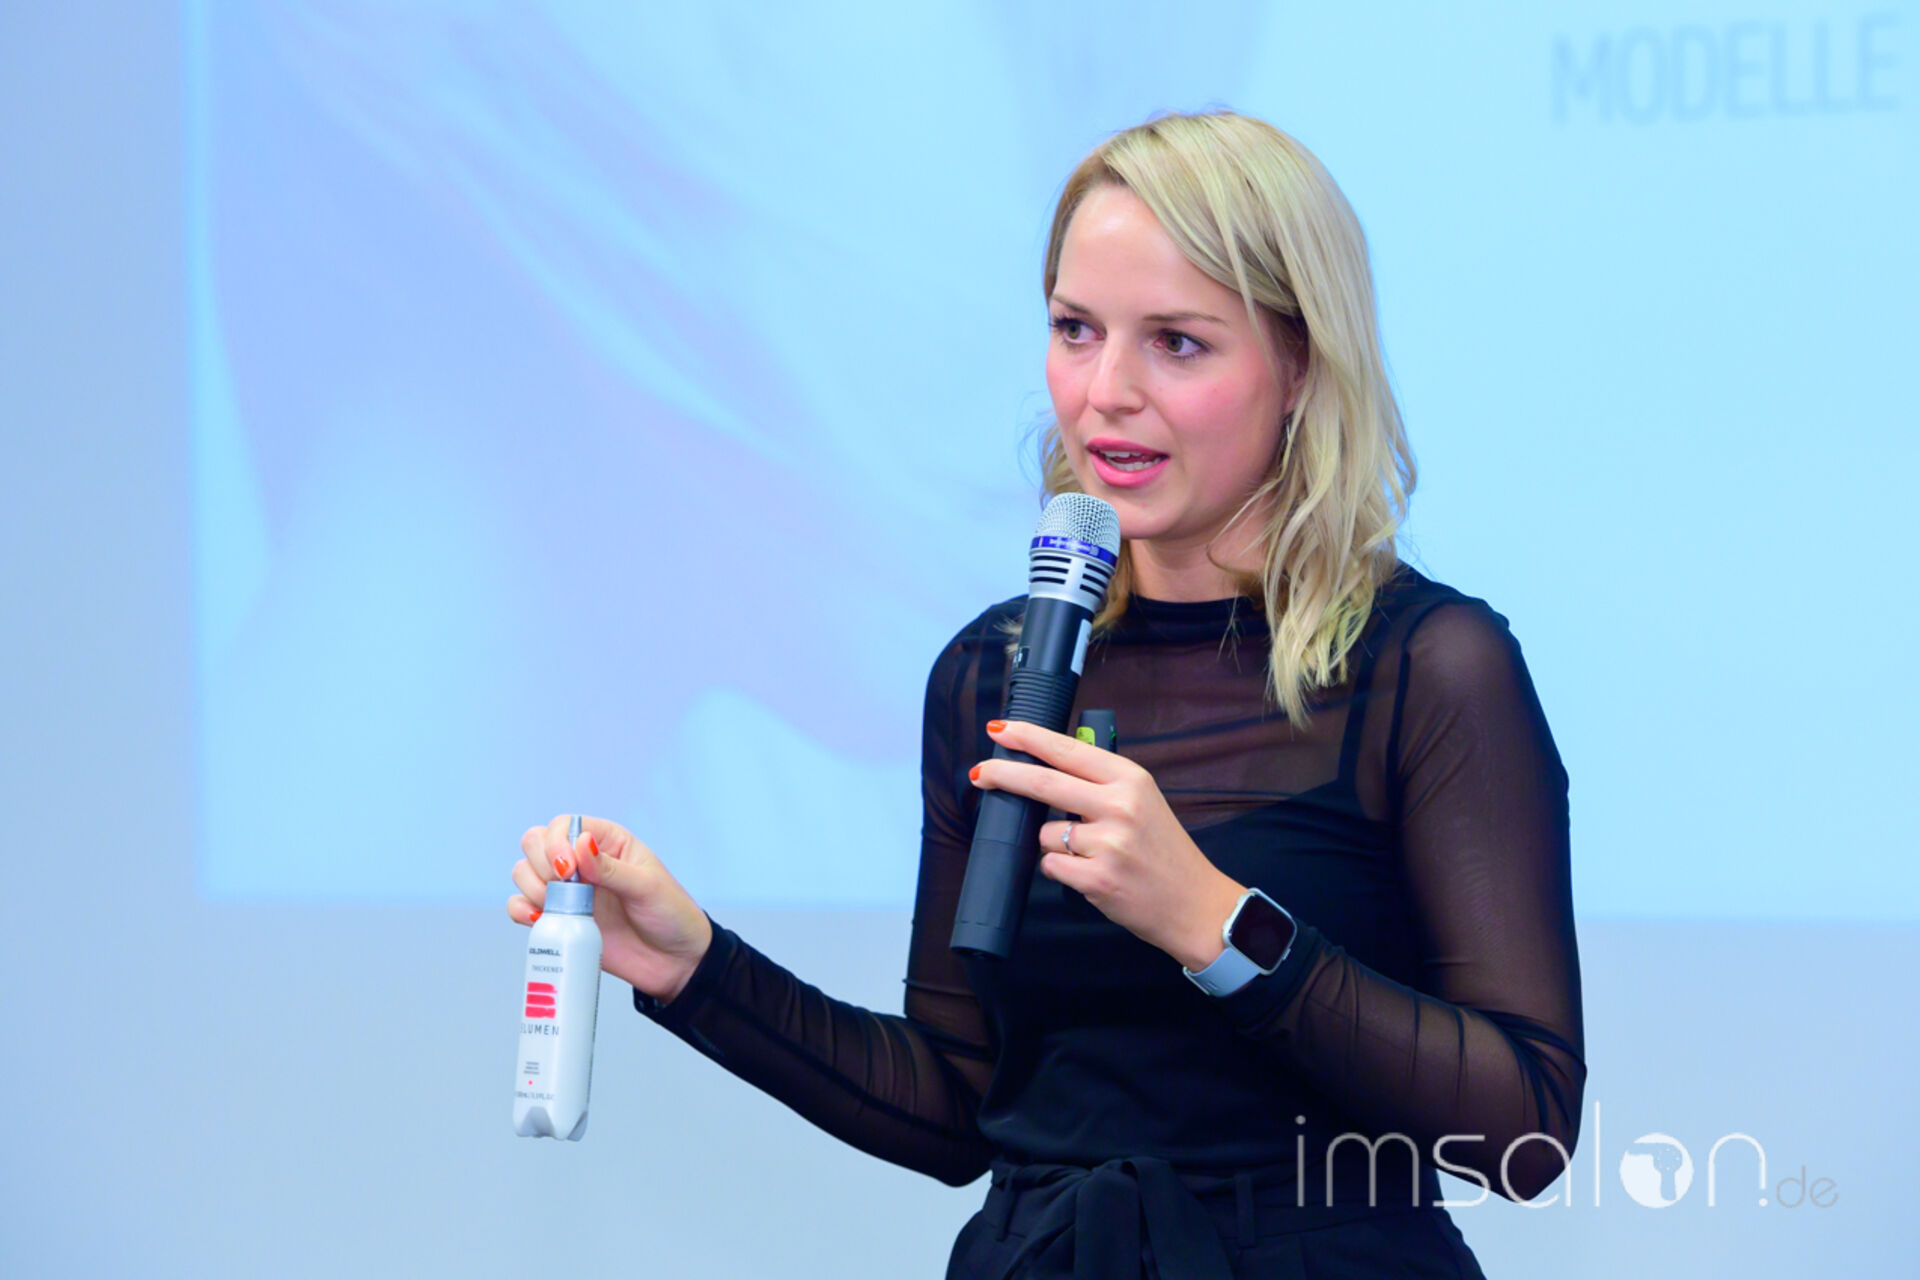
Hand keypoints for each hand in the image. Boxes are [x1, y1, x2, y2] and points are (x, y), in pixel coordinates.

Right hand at [508, 814, 713, 1005]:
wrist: (674, 962)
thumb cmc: (671, 915)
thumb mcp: (647, 888)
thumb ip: (611, 868)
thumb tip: (580, 843)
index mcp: (606, 842)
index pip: (563, 826)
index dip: (555, 842)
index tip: (568, 870)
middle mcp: (581, 862)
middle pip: (535, 844)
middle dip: (541, 864)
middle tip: (566, 888)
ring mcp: (568, 892)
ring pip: (524, 873)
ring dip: (532, 887)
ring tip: (561, 908)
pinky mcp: (560, 920)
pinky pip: (522, 907)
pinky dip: (521, 910)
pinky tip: (540, 919)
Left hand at [969, 719, 1247, 971]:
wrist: (1195, 904)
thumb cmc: (1165, 852)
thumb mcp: (1143, 801)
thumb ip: (1100, 783)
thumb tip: (1047, 766)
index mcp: (1130, 779)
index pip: (1068, 750)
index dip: (1029, 738)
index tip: (1001, 730)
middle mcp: (1119, 805)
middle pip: (1044, 782)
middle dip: (1004, 775)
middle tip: (979, 773)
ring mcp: (1108, 843)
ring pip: (1045, 832)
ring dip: (1051, 843)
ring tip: (1088, 854)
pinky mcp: (1097, 878)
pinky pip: (1050, 865)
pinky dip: (1060, 870)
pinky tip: (1088, 873)